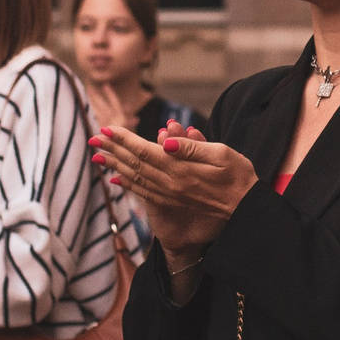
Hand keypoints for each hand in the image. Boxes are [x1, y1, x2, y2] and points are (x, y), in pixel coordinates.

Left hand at [92, 121, 255, 264]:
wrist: (245, 210)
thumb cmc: (238, 177)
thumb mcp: (222, 154)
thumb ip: (192, 147)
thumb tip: (166, 139)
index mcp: (180, 169)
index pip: (145, 150)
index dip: (124, 139)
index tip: (107, 129)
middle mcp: (170, 184)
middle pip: (135, 163)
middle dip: (113, 149)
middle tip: (94, 138)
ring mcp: (169, 195)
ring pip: (135, 178)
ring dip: (116, 165)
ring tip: (99, 156)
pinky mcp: (172, 202)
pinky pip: (144, 192)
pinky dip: (128, 184)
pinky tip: (118, 179)